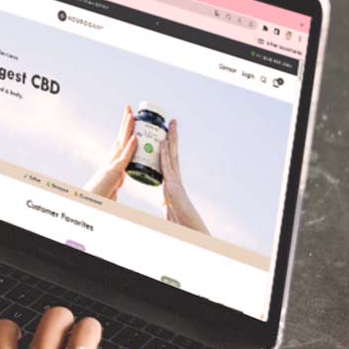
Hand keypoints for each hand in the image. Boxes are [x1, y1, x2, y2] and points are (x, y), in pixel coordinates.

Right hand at [84, 106, 136, 199]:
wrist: (88, 206)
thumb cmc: (98, 200)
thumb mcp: (110, 189)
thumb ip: (116, 182)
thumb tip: (120, 180)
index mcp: (111, 165)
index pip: (120, 145)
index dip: (125, 132)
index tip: (131, 120)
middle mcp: (110, 162)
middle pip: (120, 139)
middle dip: (126, 123)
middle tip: (130, 109)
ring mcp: (110, 166)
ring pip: (121, 144)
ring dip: (127, 129)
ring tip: (133, 115)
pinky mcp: (112, 174)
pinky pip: (123, 159)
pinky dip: (129, 148)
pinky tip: (135, 138)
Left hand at [160, 120, 208, 234]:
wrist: (186, 227)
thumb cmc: (179, 218)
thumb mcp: (169, 205)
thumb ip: (167, 199)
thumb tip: (165, 199)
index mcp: (173, 180)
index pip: (169, 158)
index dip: (168, 145)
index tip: (166, 133)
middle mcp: (175, 176)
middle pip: (172, 152)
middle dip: (171, 136)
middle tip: (171, 121)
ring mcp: (175, 179)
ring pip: (172, 155)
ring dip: (170, 139)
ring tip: (170, 124)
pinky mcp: (173, 185)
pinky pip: (167, 166)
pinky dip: (164, 154)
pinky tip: (162, 143)